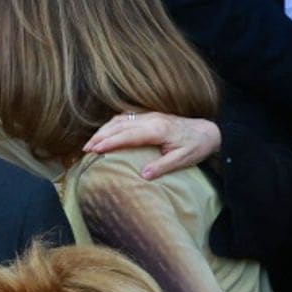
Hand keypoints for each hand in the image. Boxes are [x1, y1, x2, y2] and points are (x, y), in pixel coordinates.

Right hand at [80, 112, 220, 179]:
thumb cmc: (195, 147)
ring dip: (103, 130)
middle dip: (100, 136)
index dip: (110, 142)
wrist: (207, 131)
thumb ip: (163, 167)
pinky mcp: (149, 116)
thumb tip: (143, 176)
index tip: (94, 149)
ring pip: (120, 120)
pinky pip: (125, 118)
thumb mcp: (182, 160)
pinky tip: (104, 132)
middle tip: (85, 149)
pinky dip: (111, 125)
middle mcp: (151, 119)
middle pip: (119, 126)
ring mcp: (149, 116)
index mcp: (158, 130)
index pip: (128, 135)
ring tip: (90, 143)